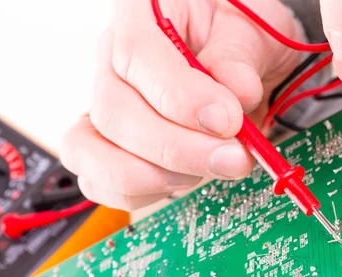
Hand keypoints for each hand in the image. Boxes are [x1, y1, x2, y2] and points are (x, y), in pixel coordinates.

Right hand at [61, 0, 303, 209]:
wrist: (232, 68)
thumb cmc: (235, 41)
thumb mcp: (251, 31)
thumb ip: (240, 57)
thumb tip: (236, 94)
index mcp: (140, 16)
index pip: (136, 54)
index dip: (178, 96)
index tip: (226, 122)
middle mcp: (109, 61)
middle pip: (113, 111)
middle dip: (176, 148)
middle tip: (232, 158)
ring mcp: (100, 107)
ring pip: (90, 152)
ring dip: (152, 176)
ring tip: (205, 171)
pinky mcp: (102, 147)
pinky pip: (96, 181)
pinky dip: (138, 193)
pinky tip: (179, 181)